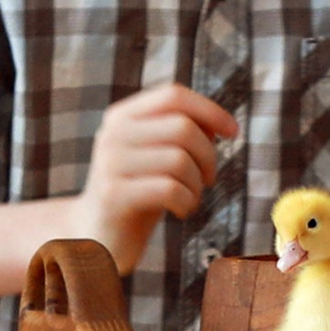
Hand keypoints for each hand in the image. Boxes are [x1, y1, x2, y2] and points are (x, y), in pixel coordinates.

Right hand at [78, 82, 238, 271]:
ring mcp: (110, 163)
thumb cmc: (139, 193)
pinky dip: (187, 201)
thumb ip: (182, 134)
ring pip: (179, 159)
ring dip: (197, 184)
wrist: (96, 236)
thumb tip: (218, 123)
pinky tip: (182, 211)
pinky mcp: (114, 195)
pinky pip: (170, 188)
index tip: (233, 132)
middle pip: (182, 127)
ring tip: (191, 197)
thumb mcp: (159, 157)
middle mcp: (112, 134)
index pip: (173, 95)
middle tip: (208, 179)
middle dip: (208, 156)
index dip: (209, 109)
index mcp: (122, 116)